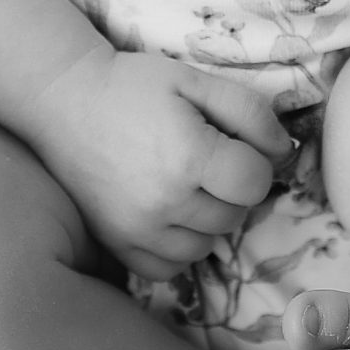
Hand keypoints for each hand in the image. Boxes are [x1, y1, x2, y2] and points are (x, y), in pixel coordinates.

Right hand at [22, 47, 295, 280]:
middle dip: (232, 188)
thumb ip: (250, 114)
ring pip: (205, 246)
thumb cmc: (134, 85)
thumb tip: (285, 153)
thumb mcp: (197, 81)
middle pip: (234, 215)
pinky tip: (169, 215)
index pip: (256, 183)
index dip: (254, 161)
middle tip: (206, 159)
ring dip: (207, 220)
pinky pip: (168, 268)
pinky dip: (177, 248)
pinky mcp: (116, 244)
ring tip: (185, 185)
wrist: (64, 101)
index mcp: (188, 157)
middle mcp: (164, 203)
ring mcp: (137, 230)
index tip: (233, 144)